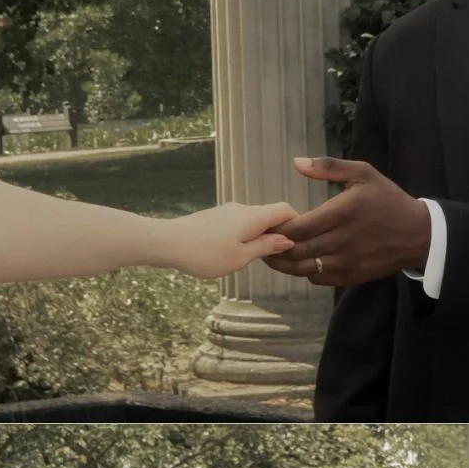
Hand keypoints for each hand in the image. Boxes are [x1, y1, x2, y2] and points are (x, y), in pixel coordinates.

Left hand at [164, 202, 298, 278]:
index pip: (285, 210)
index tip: (300, 240)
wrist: (168, 243)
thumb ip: (265, 247)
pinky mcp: (214, 217)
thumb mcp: (241, 256)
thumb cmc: (205, 253)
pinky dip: (244, 235)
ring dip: (260, 236)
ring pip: (253, 220)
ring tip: (256, 258)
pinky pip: (238, 224)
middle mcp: (241, 209)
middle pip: (269, 215)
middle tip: (280, 256)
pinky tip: (235, 253)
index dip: (297, 222)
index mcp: (253, 217)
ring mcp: (226, 211)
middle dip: (278, 233)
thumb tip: (286, 240)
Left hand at [262, 157, 431, 286]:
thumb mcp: (363, 173)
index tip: (268, 224)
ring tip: (272, 255)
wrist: (418, 233)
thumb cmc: (388, 199)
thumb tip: (296, 163)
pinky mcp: (353, 275)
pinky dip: (306, 272)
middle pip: (299, 251)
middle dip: (276, 248)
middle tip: (261, 242)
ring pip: (306, 269)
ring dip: (286, 264)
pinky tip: (300, 263)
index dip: (280, 229)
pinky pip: (321, 278)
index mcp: (344, 212)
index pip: (301, 227)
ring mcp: (349, 261)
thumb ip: (329, 167)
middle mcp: (344, 239)